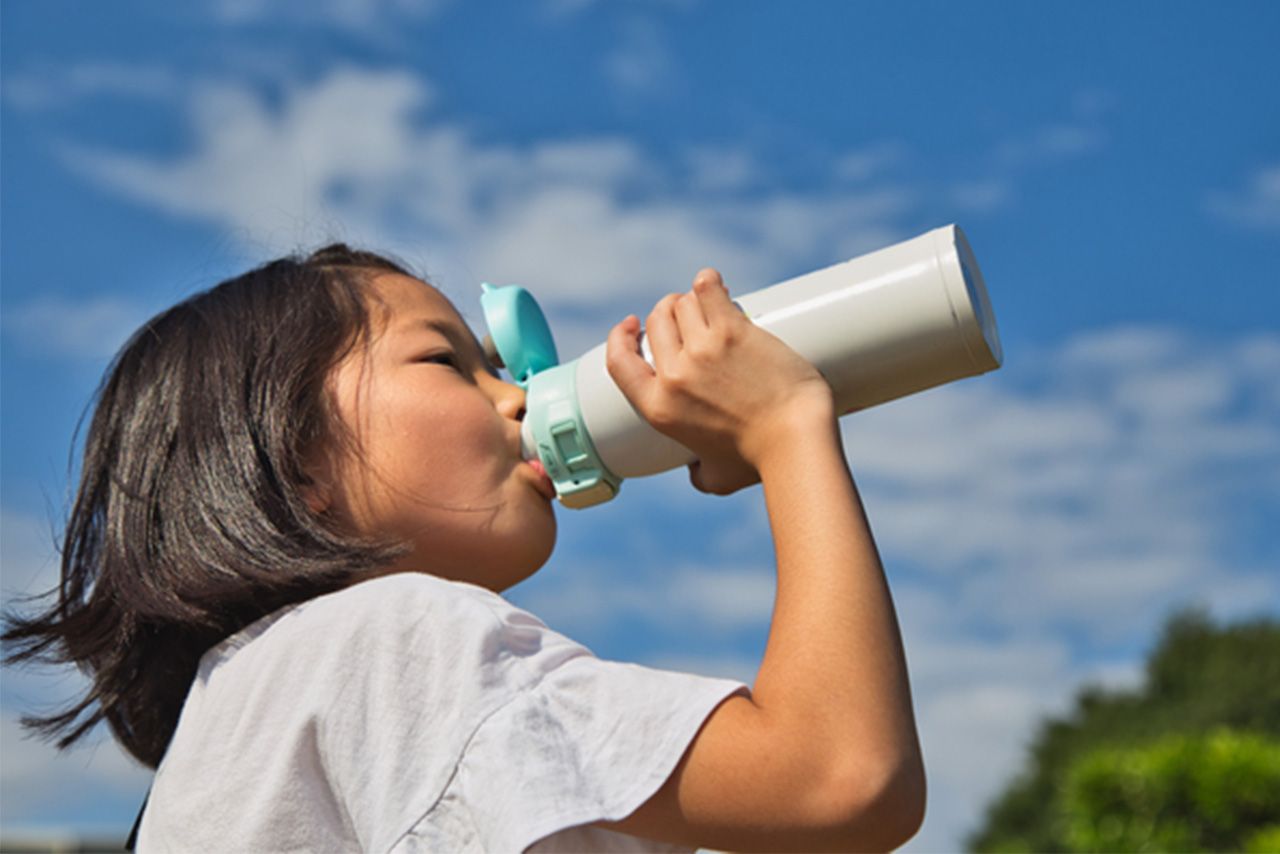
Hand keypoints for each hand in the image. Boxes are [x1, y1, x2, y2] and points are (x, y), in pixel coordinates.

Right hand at [606, 269, 834, 493]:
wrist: (795, 441)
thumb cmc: (760, 462)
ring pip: (683, 303)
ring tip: (714, 304)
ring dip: (695, 300)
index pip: (618, 361)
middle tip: (690, 315)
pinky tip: (715, 284)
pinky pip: (708, 289)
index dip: (620, 337)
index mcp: (658, 407)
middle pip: (657, 322)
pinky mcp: (733, 331)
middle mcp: (674, 375)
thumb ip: (697, 473)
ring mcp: (702, 350)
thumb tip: (696, 472)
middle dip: (669, 312)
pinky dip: (708, 282)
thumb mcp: (714, 478)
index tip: (632, 326)